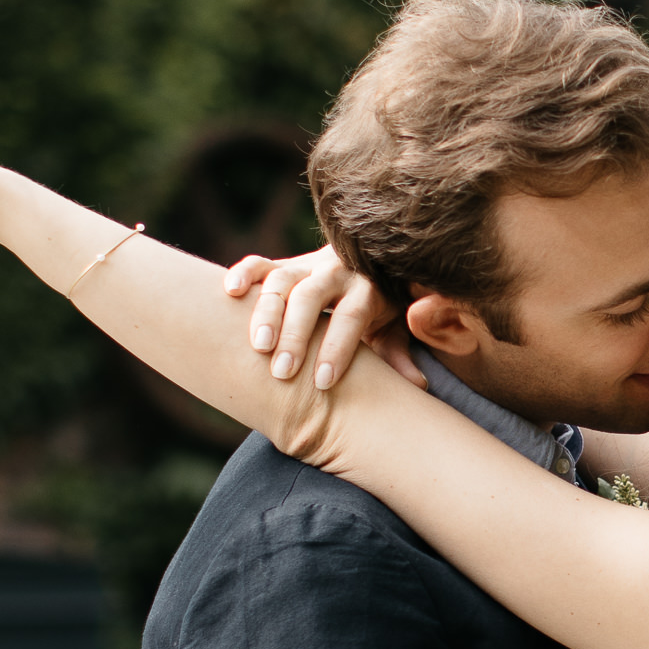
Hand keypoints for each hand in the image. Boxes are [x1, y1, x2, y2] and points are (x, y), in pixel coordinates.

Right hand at [227, 244, 397, 388]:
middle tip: (282, 372)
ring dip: (267, 313)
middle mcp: (336, 272)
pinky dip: (244, 273)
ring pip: (282, 281)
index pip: (351, 316)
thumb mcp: (391, 330)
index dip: (338, 348)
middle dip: (296, 335)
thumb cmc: (375, 312)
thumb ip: (398, 355)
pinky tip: (230, 293)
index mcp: (367, 289)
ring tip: (257, 347)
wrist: (365, 265)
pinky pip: (260, 262)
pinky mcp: (283, 264)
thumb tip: (418, 386)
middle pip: (311, 297)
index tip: (323, 382)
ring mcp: (307, 265)